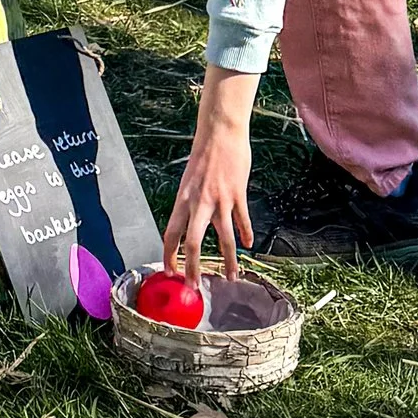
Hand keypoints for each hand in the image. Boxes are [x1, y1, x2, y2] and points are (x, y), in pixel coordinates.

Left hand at [166, 64, 257, 277]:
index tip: (170, 271)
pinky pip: (241, 220)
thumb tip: (190, 224)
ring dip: (228, 260)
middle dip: (193, 267)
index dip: (169, 255)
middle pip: (193, 242)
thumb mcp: (189, 181)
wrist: (220, 132)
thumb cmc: (203, 155)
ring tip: (231, 276)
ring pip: (223, 238)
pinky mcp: (238, 194)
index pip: (170, 233)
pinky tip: (248, 244)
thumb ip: (190, 203)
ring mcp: (220, 199)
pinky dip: (245, 233)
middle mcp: (199, 202)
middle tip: (195, 285)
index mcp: (183, 199)